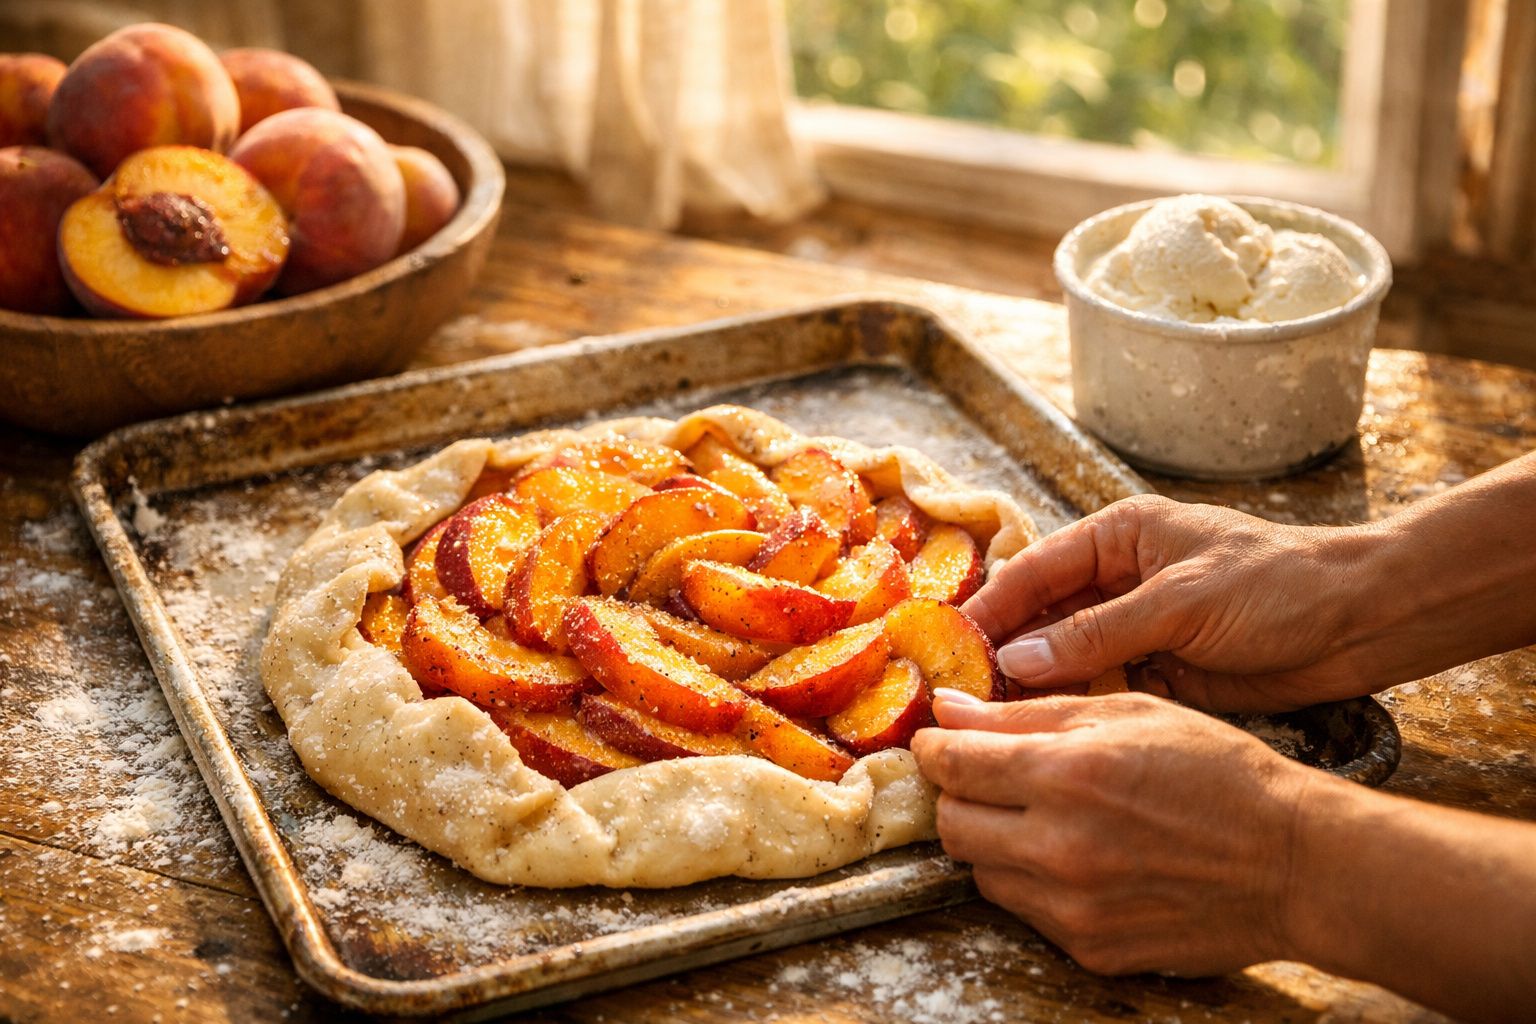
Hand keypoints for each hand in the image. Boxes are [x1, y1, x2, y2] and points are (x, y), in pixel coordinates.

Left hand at [911, 689, 1315, 975]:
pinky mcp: (1090, 949)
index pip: (950, 764)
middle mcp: (1059, 848)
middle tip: (989, 778)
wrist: (1294, 863)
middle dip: (959, 796)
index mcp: (1066, 776)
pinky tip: (1079, 857)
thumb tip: (951, 711)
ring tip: (1045, 818)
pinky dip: (1035, 883)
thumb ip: (1028, 714)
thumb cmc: (1218, 773)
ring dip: (995, 842)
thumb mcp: (1126, 714)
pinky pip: (1027, 911)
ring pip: (982, 872)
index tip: (939, 740)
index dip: (934, 747)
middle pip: (952, 825)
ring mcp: (1072, 908)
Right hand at [964, 494, 1383, 712]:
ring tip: (988, 721)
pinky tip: (1043, 734)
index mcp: (1120, 536)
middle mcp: (1120, 580)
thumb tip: (1017, 660)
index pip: (1037, 569)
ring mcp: (1138, 629)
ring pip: (1067, 658)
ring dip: (1034, 686)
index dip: (992, 605)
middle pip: (1043, 616)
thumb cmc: (1278, 586)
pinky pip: (1100, 690)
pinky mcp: (1159, 673)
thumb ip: (1098, 632)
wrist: (1362, 624)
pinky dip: (1073, 710)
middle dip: (1005, 651)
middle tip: (959, 694)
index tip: (949, 643)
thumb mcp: (1182, 601)